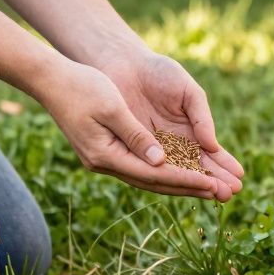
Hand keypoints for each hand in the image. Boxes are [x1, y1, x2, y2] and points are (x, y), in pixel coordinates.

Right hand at [34, 58, 230, 198]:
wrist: (51, 79)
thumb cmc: (81, 86)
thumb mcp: (112, 107)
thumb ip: (137, 135)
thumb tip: (161, 161)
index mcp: (105, 155)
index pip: (153, 174)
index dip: (185, 180)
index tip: (212, 185)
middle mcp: (104, 163)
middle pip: (154, 182)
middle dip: (190, 188)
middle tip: (222, 194)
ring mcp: (104, 159)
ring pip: (150, 177)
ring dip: (180, 183)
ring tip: (211, 188)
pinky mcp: (107, 150)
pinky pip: (142, 166)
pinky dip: (165, 171)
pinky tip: (184, 173)